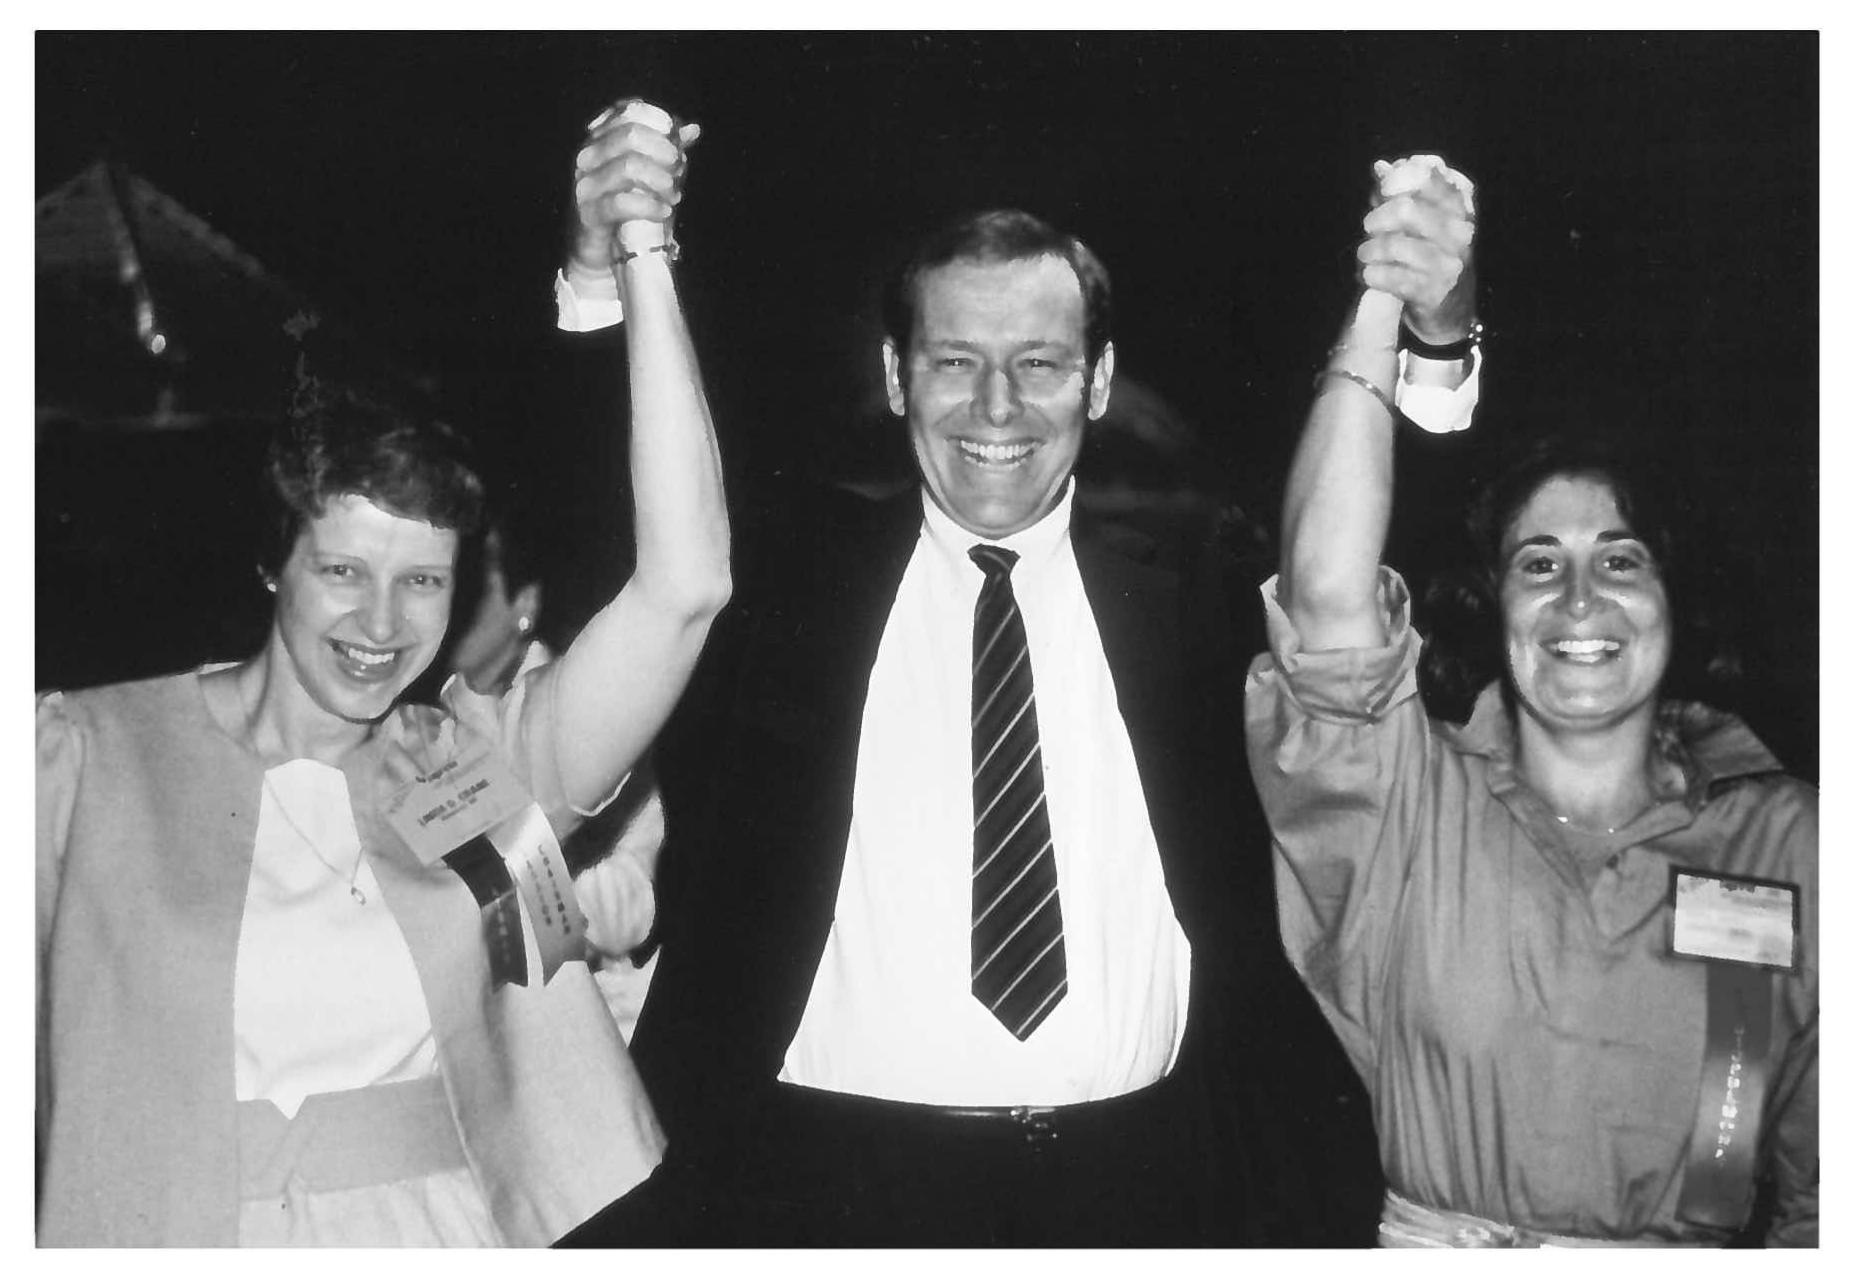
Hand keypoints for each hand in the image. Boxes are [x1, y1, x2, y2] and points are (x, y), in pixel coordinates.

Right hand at [568, 98, 700, 278]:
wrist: (601, 253)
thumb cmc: (628, 209)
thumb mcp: (650, 177)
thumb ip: (668, 152)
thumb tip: (692, 129)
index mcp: (600, 139)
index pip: (628, 114)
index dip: (658, 125)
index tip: (678, 144)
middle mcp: (588, 155)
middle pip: (630, 136)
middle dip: (663, 152)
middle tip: (679, 170)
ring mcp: (584, 183)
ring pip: (628, 167)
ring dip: (660, 181)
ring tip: (674, 196)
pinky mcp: (588, 212)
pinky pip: (621, 203)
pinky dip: (649, 206)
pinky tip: (664, 212)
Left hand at [1357, 155, 1476, 343]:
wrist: (1452, 311)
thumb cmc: (1430, 255)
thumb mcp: (1424, 219)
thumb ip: (1402, 192)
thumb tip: (1380, 167)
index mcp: (1461, 205)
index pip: (1429, 175)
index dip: (1398, 178)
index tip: (1383, 190)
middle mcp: (1461, 231)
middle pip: (1406, 208)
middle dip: (1377, 218)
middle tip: (1369, 228)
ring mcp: (1450, 263)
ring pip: (1395, 244)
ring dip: (1370, 250)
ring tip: (1366, 255)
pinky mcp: (1433, 292)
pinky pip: (1390, 277)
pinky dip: (1372, 274)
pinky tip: (1370, 275)